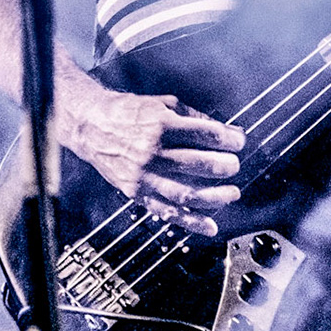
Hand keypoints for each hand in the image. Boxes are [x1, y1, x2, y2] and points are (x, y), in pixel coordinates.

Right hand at [60, 90, 244, 235]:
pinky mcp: (136, 192)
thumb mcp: (164, 104)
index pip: (204, 134)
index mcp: (161, 124)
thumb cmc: (128, 112)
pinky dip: (191, 221)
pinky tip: (209, 225)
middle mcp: (152, 151)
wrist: (91, 125)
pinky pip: (167, 211)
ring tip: (232, 194)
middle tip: (234, 166)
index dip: (228, 139)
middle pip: (197, 163)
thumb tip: (229, 130)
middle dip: (223, 166)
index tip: (239, 142)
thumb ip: (196, 118)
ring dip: (214, 197)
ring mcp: (143, 175)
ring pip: (186, 192)